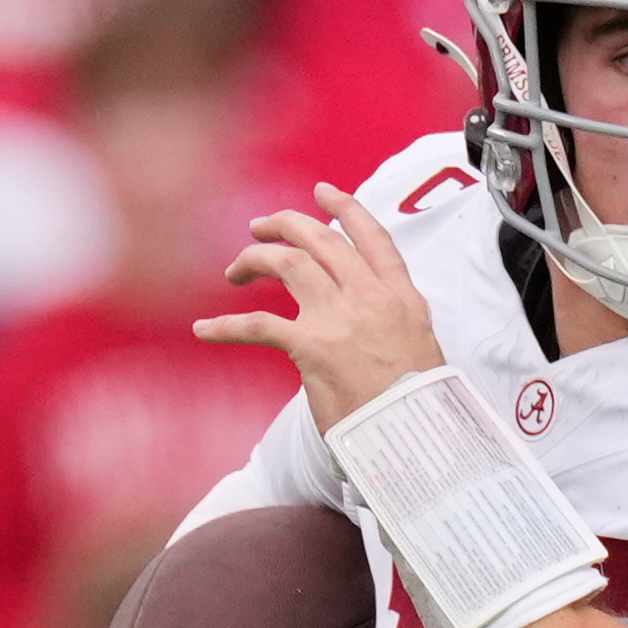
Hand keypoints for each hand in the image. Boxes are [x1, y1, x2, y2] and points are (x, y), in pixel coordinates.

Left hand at [197, 182, 444, 427]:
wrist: (416, 435)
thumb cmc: (419, 405)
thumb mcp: (422, 350)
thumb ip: (394, 326)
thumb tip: (369, 327)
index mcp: (402, 298)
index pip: (373, 238)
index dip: (345, 208)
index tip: (324, 192)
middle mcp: (370, 297)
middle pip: (321, 239)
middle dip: (286, 224)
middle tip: (262, 227)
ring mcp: (339, 318)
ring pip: (288, 263)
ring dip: (254, 259)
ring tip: (236, 270)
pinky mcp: (311, 346)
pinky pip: (257, 325)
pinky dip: (225, 326)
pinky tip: (204, 329)